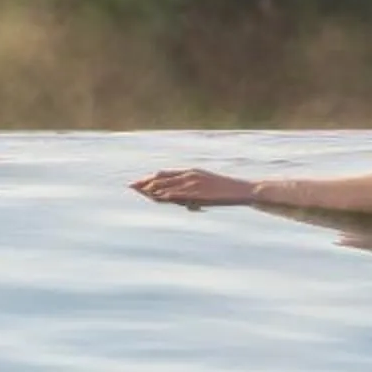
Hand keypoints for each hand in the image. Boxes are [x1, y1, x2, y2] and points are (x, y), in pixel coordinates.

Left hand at [132, 167, 262, 208]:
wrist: (241, 190)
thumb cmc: (224, 191)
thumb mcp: (205, 187)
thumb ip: (189, 192)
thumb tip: (177, 200)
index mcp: (190, 172)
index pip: (163, 174)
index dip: (148, 178)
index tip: (136, 183)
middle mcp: (189, 175)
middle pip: (162, 178)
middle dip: (145, 183)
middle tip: (130, 186)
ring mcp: (194, 183)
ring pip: (168, 185)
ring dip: (153, 189)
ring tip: (139, 192)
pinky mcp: (199, 191)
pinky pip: (180, 193)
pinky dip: (167, 195)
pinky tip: (158, 197)